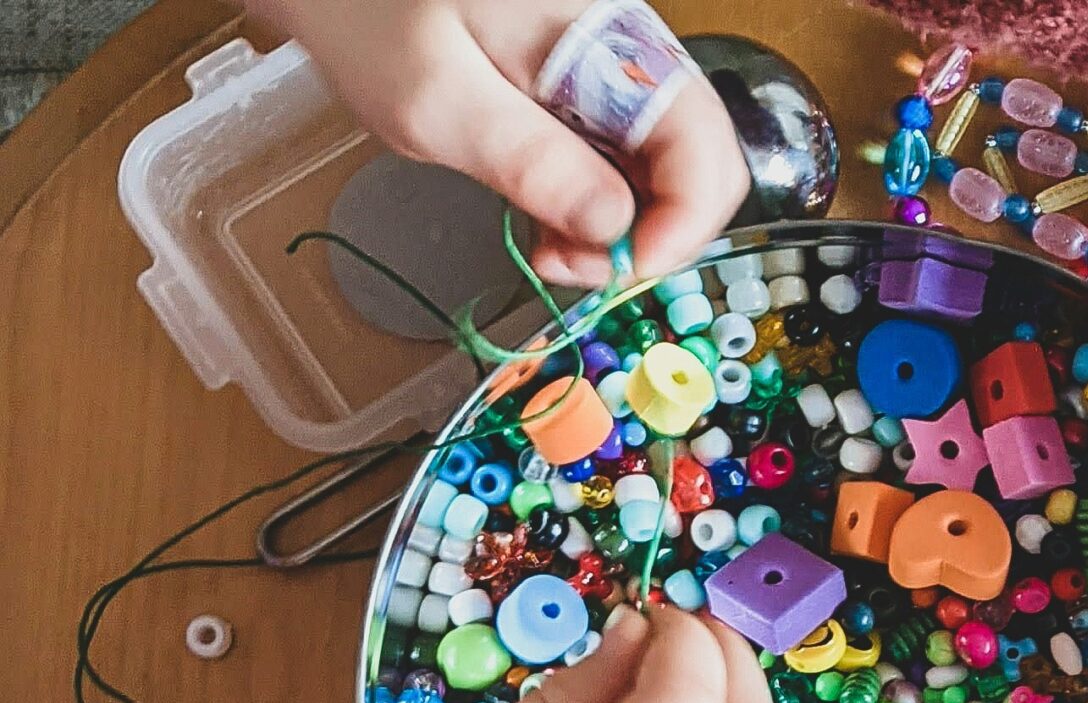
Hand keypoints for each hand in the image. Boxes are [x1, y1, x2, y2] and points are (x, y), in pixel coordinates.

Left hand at [252, 0, 745, 282]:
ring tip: (548, 248)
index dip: (680, 226)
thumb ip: (530, 161)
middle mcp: (626, 54)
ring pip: (664, 176)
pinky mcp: (584, 99)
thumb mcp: (436, 97)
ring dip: (622, 234)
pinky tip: (545, 223)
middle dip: (653, 237)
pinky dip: (595, 213)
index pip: (703, 146)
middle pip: (700, 166)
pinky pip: (621, 168)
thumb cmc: (366, 11)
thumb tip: (613, 229)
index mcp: (608, 38)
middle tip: (571, 267)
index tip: (615, 273)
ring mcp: (609, 77)